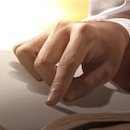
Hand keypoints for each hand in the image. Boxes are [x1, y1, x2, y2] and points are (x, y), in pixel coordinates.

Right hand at [13, 20, 129, 105]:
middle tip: (64, 85)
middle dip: (49, 80)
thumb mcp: (106, 71)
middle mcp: (63, 28)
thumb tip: (66, 96)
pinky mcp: (40, 34)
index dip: (58, 85)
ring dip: (36, 70)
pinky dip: (28, 62)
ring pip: (26, 53)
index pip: (66, 63)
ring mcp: (49, 29)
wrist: (106, 33)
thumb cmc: (108, 50)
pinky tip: (45, 67)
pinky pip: (22, 49)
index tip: (52, 100)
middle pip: (42, 61)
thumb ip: (86, 85)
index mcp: (83, 34)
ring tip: (52, 74)